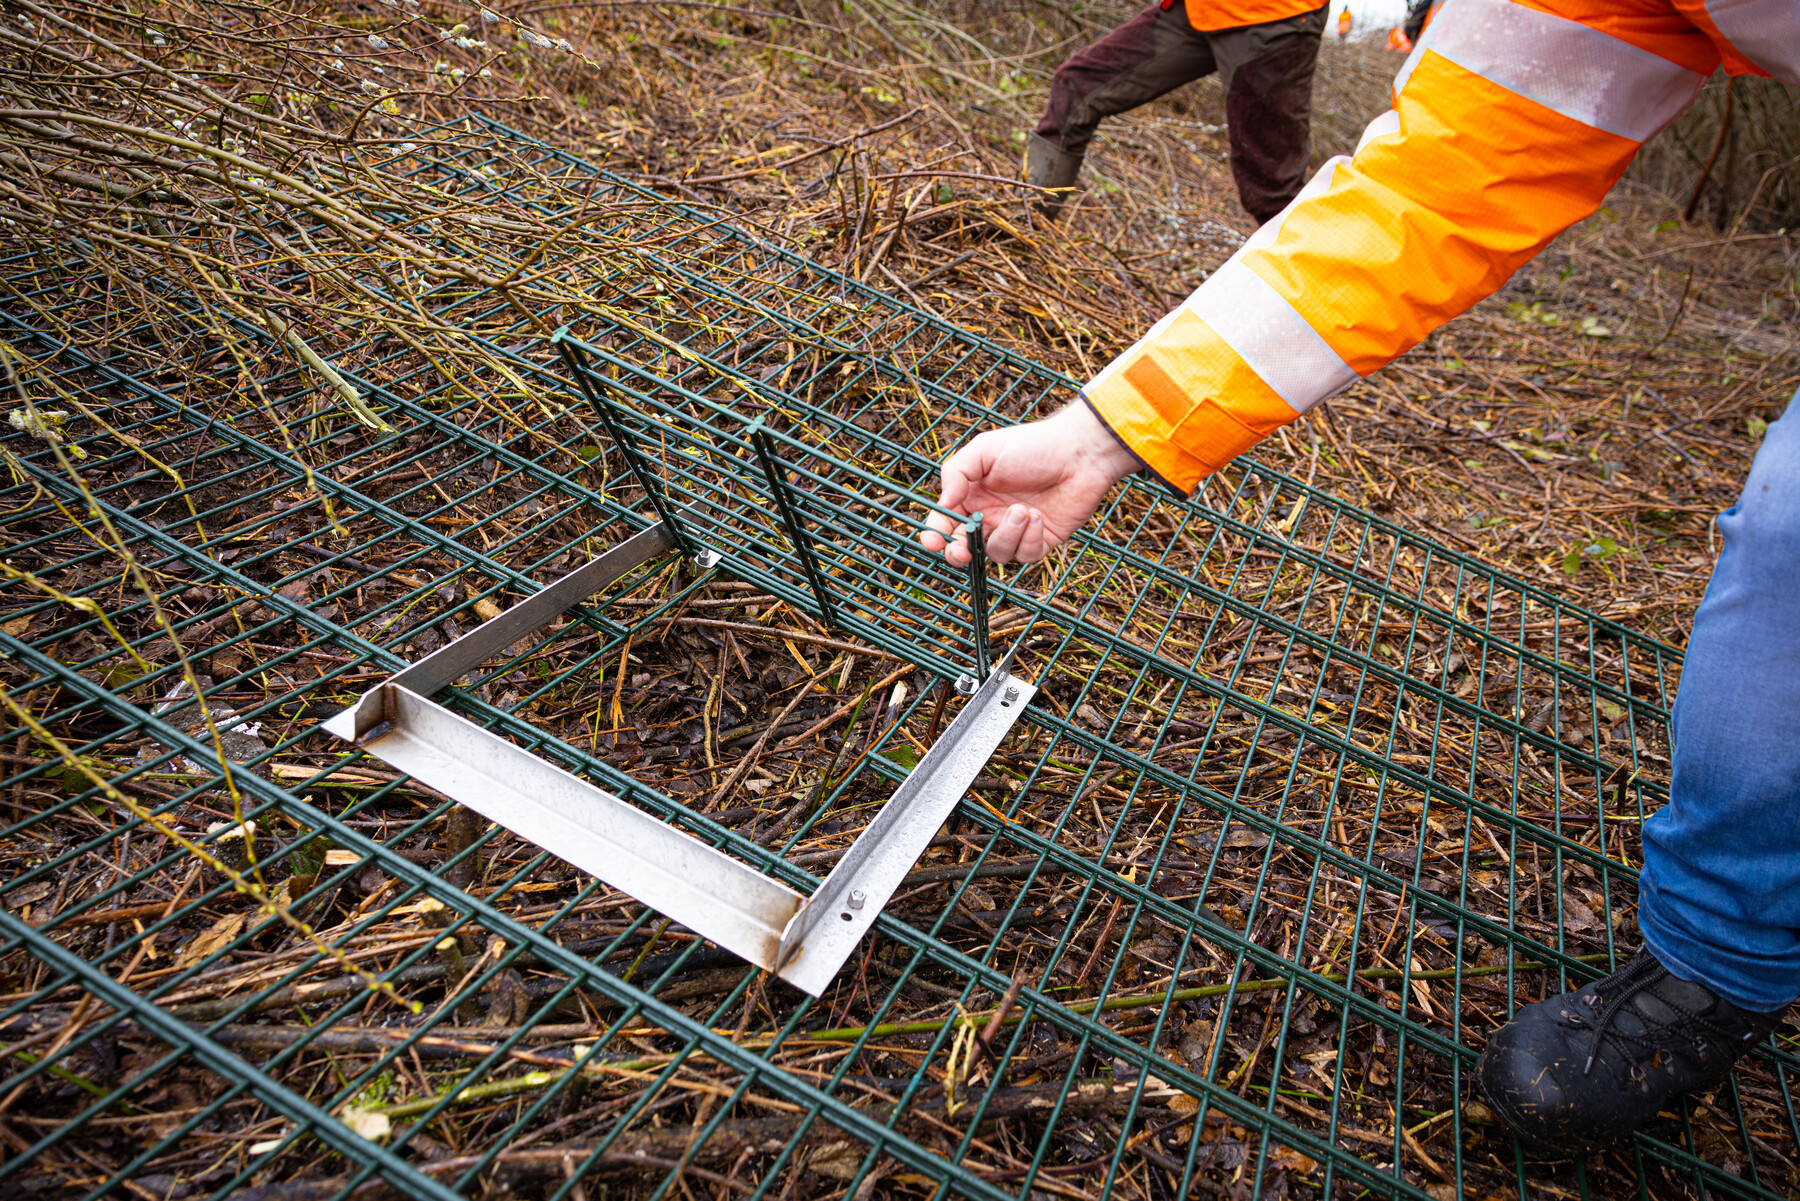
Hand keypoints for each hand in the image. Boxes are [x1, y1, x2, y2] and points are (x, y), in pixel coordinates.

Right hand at [920, 402, 1140, 565]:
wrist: (1079, 452)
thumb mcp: (985, 450)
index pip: (945, 522)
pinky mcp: (1041, 541)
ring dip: (1007, 534)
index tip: (932, 542)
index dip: (935, 535)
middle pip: (965, 548)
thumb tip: (942, 504)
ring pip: (996, 554)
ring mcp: (1016, 530)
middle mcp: (990, 516)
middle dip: (960, 554)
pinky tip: (1039, 515)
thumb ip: (956, 474)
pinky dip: (1030, 537)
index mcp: (972, 495)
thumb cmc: (1033, 446)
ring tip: (1023, 509)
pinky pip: (1025, 555)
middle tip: (963, 552)